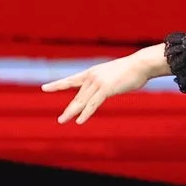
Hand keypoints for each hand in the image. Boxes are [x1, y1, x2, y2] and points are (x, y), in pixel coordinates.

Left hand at [41, 50, 159, 124]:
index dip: (57, 84)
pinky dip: (85, 114)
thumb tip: (104, 89)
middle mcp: (92, 77)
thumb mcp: (113, 74)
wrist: (141, 64)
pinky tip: (79, 121)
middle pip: (77, 96)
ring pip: (82, 101)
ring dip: (72, 113)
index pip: (71, 80)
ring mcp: (98, 83)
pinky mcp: (105, 89)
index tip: (44, 87)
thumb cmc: (131, 69)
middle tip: (60, 120)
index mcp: (92, 72)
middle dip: (69, 109)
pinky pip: (93, 104)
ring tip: (62, 121)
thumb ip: (106, 82)